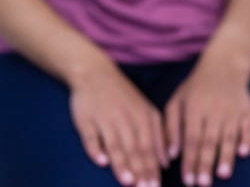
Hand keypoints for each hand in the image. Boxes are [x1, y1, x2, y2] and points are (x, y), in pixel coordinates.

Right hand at [71, 62, 167, 186]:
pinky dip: (94, 148)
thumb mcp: (145, 110)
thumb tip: (165, 163)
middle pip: (133, 148)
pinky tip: (100, 161)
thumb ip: (157, 135)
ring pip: (114, 144)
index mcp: (141, 117)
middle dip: (140, 171)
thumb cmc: (122, 95)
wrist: (94, 73)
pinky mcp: (85, 119)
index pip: (148, 147)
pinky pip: (90, 136)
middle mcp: (124, 119)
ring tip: (127, 181)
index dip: (151, 168)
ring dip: (121, 163)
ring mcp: (103, 119)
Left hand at [165, 56, 249, 186]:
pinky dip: (246, 140)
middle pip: (209, 141)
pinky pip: (248, 128)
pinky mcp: (247, 112)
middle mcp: (213, 112)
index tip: (187, 179)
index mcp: (194, 110)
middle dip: (205, 164)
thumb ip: (171, 127)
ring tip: (222, 174)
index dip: (189, 160)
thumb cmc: (194, 89)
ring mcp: (232, 112)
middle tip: (202, 184)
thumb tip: (172, 154)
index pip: (191, 139)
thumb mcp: (176, 101)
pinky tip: (243, 153)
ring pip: (228, 138)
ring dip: (225, 157)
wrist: (223, 68)